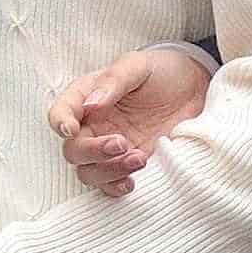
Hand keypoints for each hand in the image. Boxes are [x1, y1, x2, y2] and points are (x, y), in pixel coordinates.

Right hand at [49, 49, 214, 198]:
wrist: (192, 87)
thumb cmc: (159, 71)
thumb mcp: (137, 65)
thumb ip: (113, 81)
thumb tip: (91, 105)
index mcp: (85, 97)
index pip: (60, 113)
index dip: (60, 123)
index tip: (72, 129)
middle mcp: (91, 125)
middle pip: (73, 150)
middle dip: (93, 152)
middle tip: (121, 143)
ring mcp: (107, 147)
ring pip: (89, 172)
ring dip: (109, 172)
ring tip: (140, 158)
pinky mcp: (126, 163)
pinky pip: (110, 184)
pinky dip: (116, 187)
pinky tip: (132, 181)